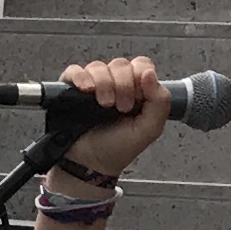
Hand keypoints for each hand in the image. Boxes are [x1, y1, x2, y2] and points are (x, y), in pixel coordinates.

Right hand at [51, 57, 172, 179]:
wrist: (89, 165)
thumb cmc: (117, 150)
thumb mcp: (149, 129)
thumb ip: (160, 101)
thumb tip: (149, 73)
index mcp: (137, 91)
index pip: (141, 66)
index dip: (140, 76)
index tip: (137, 98)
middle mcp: (115, 85)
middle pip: (120, 64)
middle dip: (123, 84)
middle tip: (121, 107)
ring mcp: (92, 87)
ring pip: (98, 66)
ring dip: (103, 84)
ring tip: (104, 104)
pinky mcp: (70, 90)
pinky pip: (74, 71)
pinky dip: (81, 77)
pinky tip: (85, 89)